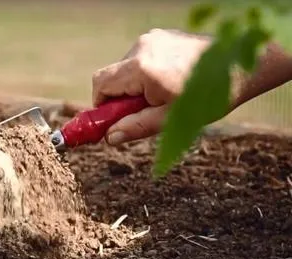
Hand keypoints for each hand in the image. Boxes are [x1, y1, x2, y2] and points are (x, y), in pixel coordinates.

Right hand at [92, 29, 211, 144]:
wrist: (242, 65)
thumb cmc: (209, 95)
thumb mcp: (169, 119)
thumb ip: (136, 127)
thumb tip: (110, 137)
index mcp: (142, 69)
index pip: (101, 84)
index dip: (101, 105)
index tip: (112, 120)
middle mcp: (142, 48)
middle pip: (112, 76)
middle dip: (121, 97)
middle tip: (143, 112)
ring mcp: (152, 38)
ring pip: (127, 68)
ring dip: (135, 86)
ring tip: (163, 95)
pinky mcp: (161, 36)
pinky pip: (141, 58)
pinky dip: (146, 74)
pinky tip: (170, 81)